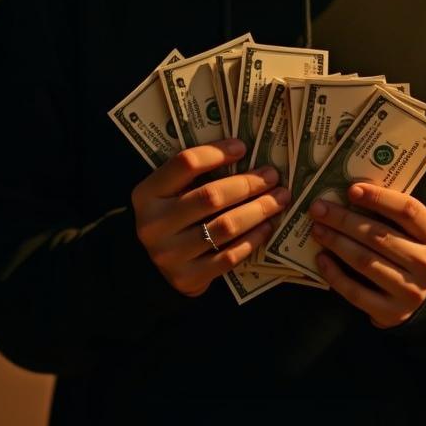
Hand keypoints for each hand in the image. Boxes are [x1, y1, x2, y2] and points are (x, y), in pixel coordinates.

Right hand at [130, 139, 292, 297]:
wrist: (151, 265)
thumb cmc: (170, 216)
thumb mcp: (169, 191)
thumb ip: (194, 175)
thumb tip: (243, 152)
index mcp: (146, 194)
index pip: (185, 164)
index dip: (217, 153)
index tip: (242, 147)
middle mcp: (153, 224)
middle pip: (211, 196)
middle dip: (248, 184)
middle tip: (272, 176)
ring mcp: (169, 255)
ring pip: (225, 227)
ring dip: (258, 210)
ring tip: (279, 199)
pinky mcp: (187, 278)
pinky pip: (229, 256)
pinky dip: (253, 239)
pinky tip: (267, 226)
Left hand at [308, 183, 425, 328]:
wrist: (422, 295)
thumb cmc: (409, 251)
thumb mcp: (412, 231)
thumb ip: (390, 213)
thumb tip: (348, 193)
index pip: (408, 210)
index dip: (378, 198)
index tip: (351, 190)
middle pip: (380, 236)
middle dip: (344, 220)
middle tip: (319, 209)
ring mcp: (411, 293)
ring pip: (365, 262)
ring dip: (336, 243)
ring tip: (317, 229)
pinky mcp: (391, 314)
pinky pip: (356, 292)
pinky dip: (334, 274)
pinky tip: (321, 258)